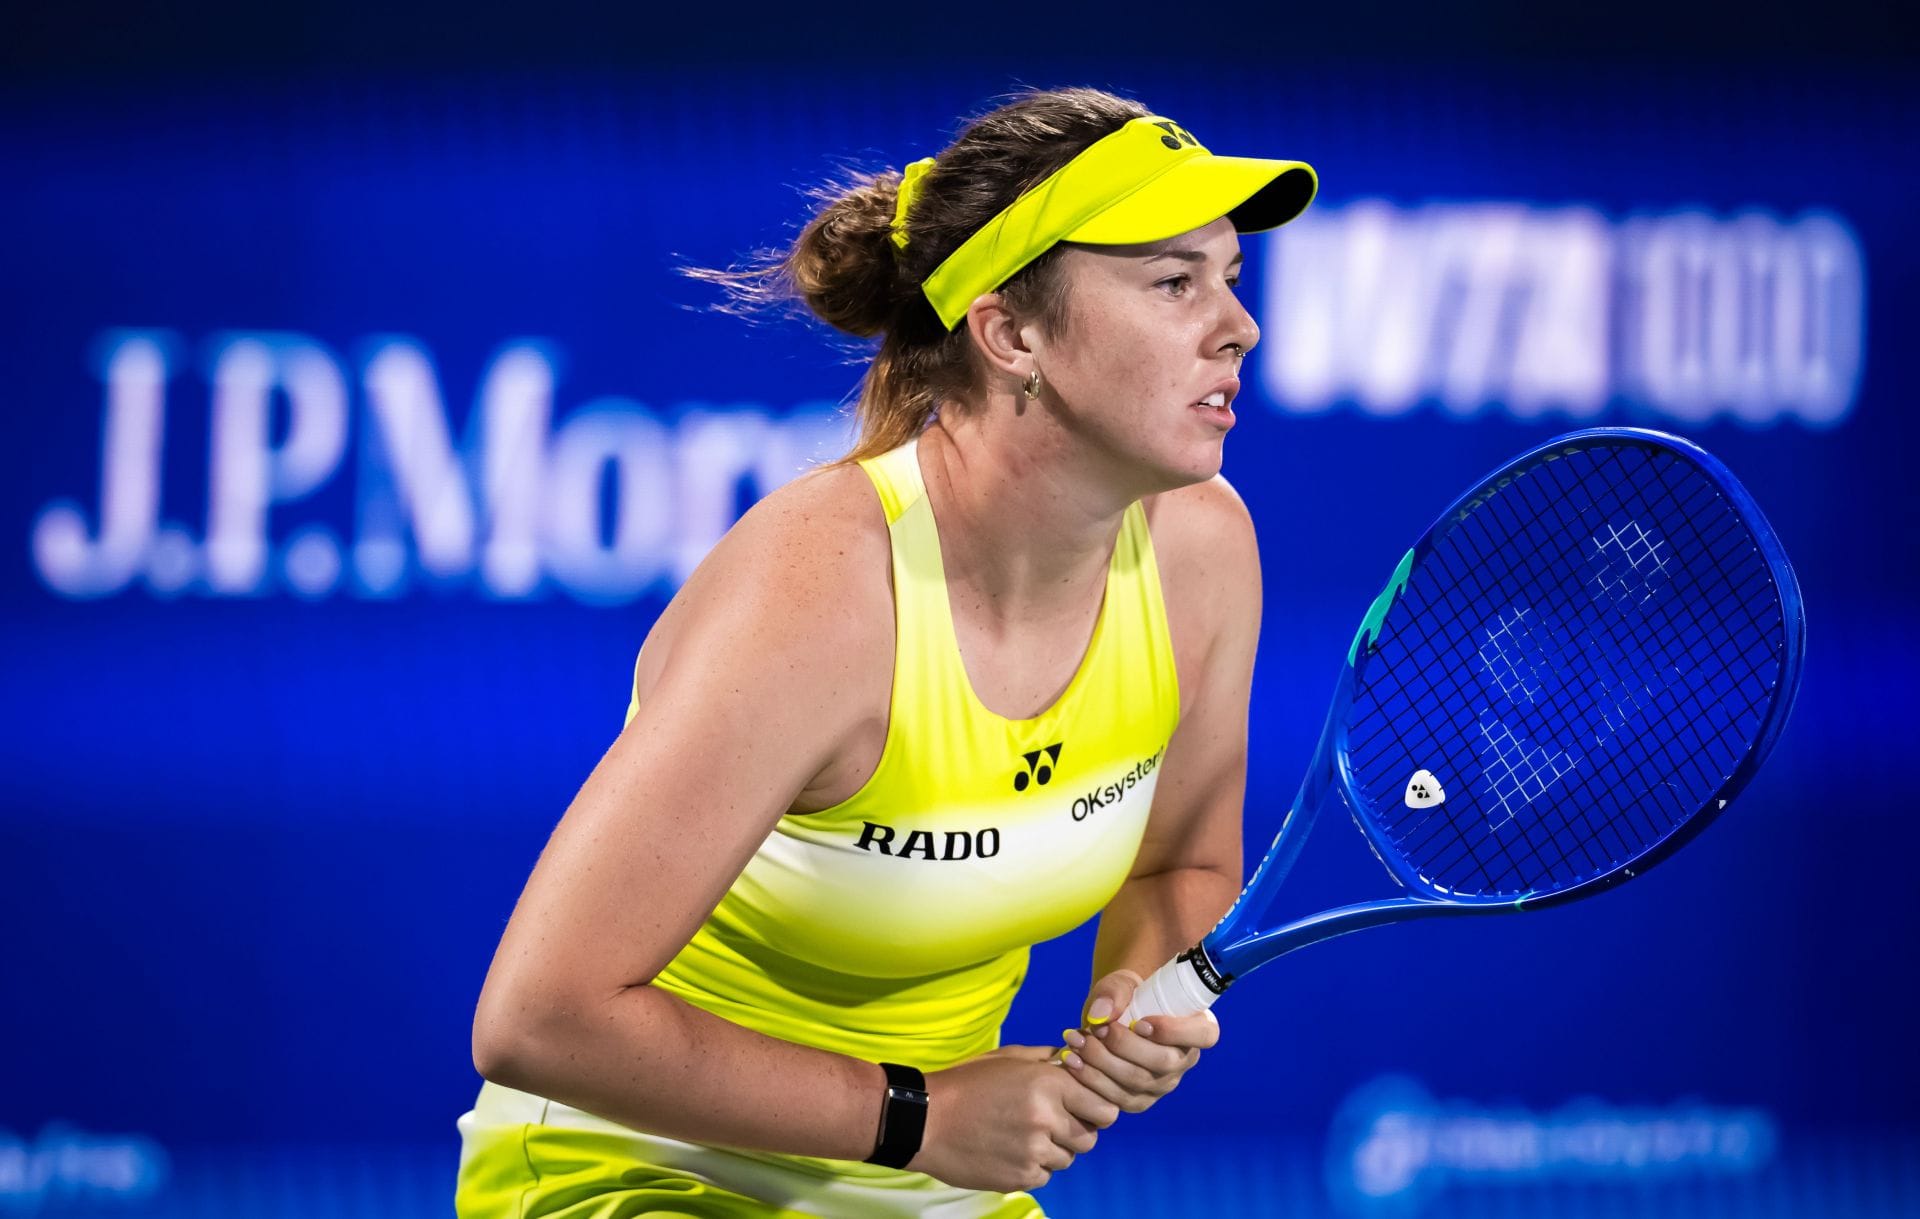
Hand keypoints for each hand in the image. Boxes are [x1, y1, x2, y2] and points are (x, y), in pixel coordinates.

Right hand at [909, 1045, 1119, 1192]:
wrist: (926, 1120)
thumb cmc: (965, 1083)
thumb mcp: (1007, 1058)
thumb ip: (1046, 1058)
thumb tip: (1073, 1058)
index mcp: (1049, 1084)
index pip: (1104, 1107)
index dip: (1095, 1108)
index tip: (1083, 1108)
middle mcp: (1047, 1118)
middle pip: (1090, 1138)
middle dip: (1077, 1131)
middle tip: (1053, 1124)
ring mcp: (1034, 1150)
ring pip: (1067, 1158)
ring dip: (1053, 1150)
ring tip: (1024, 1135)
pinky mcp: (1020, 1176)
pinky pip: (1045, 1175)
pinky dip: (1033, 1166)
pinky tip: (1010, 1150)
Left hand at [1058, 969, 1218, 1114]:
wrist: (1111, 1019)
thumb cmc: (1127, 997)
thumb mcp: (1123, 983)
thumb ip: (1115, 991)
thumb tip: (1101, 1015)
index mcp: (1195, 1027)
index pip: (1203, 1035)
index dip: (1175, 1031)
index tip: (1140, 1022)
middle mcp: (1183, 1060)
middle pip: (1162, 1063)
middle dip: (1124, 1046)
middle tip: (1096, 1029)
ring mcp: (1161, 1085)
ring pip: (1136, 1082)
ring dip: (1101, 1062)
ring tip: (1075, 1041)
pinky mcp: (1137, 1100)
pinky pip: (1116, 1098)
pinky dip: (1090, 1079)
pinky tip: (1071, 1061)